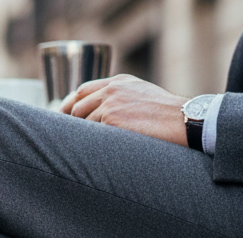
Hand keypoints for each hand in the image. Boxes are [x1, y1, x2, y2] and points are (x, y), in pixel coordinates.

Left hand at [60, 74, 188, 145]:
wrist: (180, 120)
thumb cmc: (165, 114)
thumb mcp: (140, 95)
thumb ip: (119, 98)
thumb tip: (96, 114)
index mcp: (118, 81)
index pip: (82, 90)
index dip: (69, 105)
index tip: (62, 117)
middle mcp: (111, 89)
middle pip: (76, 106)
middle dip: (70, 123)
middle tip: (67, 138)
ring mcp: (109, 103)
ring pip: (81, 122)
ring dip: (82, 136)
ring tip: (85, 148)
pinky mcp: (110, 119)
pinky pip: (89, 133)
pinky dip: (89, 142)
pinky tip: (93, 150)